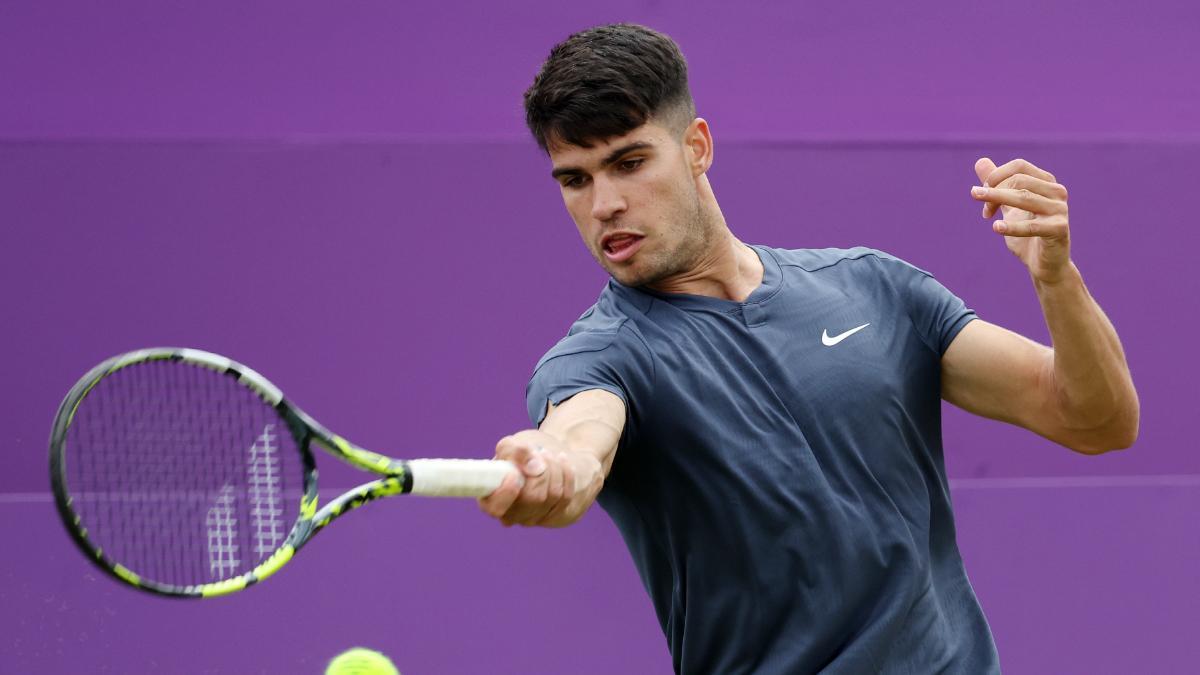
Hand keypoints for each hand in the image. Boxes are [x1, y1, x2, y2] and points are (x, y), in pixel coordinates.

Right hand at [478, 429, 576, 526]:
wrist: (544, 459)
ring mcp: (531, 519)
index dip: (506, 492)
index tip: (515, 473)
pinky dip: (567, 474)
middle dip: (541, 471)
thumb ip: (516, 451)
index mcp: (490, 498)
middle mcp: (510, 514)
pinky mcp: (552, 517)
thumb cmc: (520, 455)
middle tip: (541, 453)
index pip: (495, 508)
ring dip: (554, 468)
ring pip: (551, 496)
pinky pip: (565, 497)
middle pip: (532, 498)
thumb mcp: (511, 445)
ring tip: (549, 455)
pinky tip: (562, 461)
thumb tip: (535, 468)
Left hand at [972, 157, 1071, 283]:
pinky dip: (1012, 226)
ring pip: (1024, 198)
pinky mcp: (1059, 229)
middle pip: (1019, 181)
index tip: (982, 193)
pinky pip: (1032, 226)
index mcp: (1046, 182)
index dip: (996, 177)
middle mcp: (1057, 192)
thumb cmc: (1028, 233)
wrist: (1046, 264)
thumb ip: (998, 185)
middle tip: (985, 211)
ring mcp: (1060, 210)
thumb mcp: (1009, 207)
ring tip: (984, 212)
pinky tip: (996, 227)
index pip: (1018, 167)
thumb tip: (980, 161)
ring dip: (998, 201)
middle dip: (995, 193)